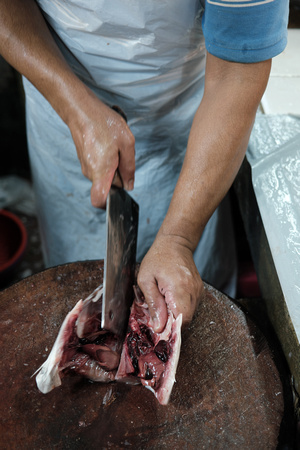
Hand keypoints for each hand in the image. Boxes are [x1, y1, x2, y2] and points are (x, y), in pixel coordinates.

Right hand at [69, 90, 134, 207]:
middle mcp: (91, 173)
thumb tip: (129, 184)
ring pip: (104, 176)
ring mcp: (86, 167)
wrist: (81, 110)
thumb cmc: (103, 123)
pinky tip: (108, 144)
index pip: (99, 200)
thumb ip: (130, 167)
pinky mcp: (85, 160)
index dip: (109, 203)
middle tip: (122, 156)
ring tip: (114, 147)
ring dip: (113, 166)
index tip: (120, 195)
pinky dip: (107, 160)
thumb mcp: (126, 143)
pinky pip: (100, 167)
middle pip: (108, 186)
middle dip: (119, 176)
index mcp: (101, 172)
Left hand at [137, 233, 202, 332]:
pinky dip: (181, 307)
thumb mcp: (146, 280)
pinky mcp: (199, 290)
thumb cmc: (157, 258)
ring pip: (189, 315)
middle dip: (171, 322)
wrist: (175, 243)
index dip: (170, 327)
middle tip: (158, 312)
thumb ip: (153, 304)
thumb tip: (159, 326)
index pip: (181, 320)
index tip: (158, 325)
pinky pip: (191, 307)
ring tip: (164, 301)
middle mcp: (193, 291)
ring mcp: (198, 290)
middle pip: (186, 320)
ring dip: (175, 314)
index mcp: (179, 288)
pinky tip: (171, 297)